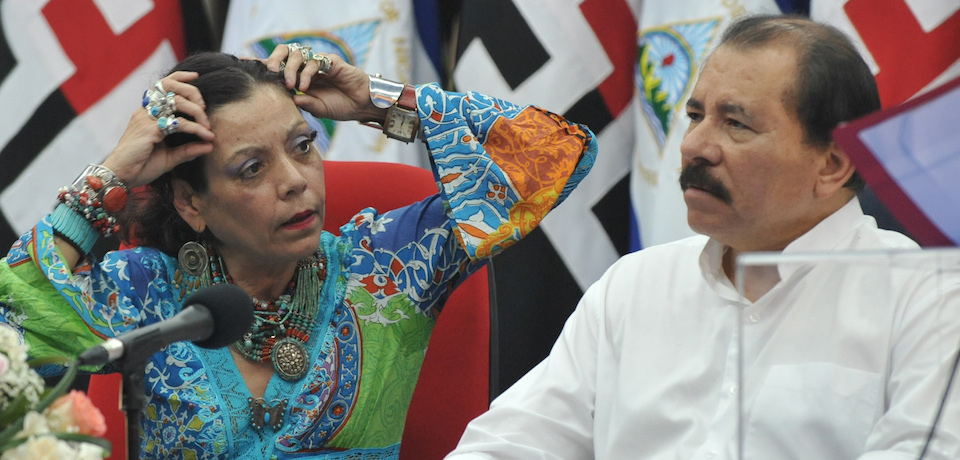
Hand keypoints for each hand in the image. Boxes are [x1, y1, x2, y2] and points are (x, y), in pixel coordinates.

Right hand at [101, 71, 214, 187]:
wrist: (121, 177)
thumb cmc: (142, 166)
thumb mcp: (170, 158)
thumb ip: (189, 150)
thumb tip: (210, 146)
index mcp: (148, 114)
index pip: (162, 86)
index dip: (179, 77)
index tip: (196, 77)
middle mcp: (146, 112)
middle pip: (171, 87)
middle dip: (193, 93)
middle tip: (205, 109)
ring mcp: (146, 119)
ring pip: (176, 102)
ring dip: (197, 112)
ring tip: (208, 127)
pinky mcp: (150, 130)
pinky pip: (178, 123)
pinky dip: (195, 129)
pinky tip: (206, 137)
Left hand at [262, 44, 384, 121]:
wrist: (362, 105)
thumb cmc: (341, 106)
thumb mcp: (317, 109)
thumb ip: (303, 103)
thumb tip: (287, 98)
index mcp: (300, 78)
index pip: (278, 68)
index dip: (262, 64)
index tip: (245, 64)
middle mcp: (306, 68)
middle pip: (283, 53)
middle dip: (273, 61)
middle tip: (270, 73)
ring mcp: (318, 64)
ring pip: (296, 55)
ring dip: (289, 69)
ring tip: (290, 85)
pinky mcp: (330, 61)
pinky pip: (313, 62)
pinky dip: (306, 73)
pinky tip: (304, 86)